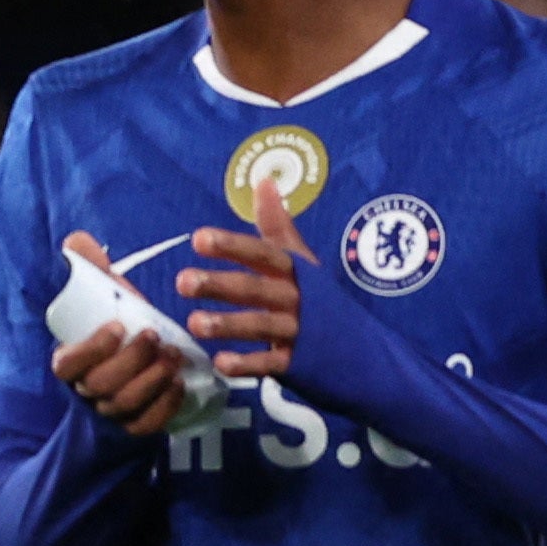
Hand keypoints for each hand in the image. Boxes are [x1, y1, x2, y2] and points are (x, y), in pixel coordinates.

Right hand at [48, 233, 191, 438]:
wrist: (127, 369)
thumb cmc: (114, 329)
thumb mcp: (102, 299)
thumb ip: (89, 271)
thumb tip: (76, 240)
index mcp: (71, 361)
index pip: (68, 364)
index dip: (91, 349)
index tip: (117, 327)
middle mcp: (86, 389)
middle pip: (100, 385)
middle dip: (130, 362)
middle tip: (155, 337)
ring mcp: (110, 409)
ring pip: (124, 404)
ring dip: (150, 381)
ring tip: (174, 356)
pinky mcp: (134, 424)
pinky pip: (145, 425)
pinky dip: (163, 407)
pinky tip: (179, 385)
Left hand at [177, 176, 307, 378]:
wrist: (365, 352)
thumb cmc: (321, 301)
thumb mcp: (303, 262)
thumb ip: (278, 226)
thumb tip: (263, 180)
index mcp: (295, 271)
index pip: (263, 253)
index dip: (233, 245)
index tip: (198, 238)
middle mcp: (297, 298)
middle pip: (256, 289)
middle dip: (219, 284)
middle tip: (181, 281)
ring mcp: (298, 332)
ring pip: (261, 326)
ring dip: (227, 325)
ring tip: (193, 323)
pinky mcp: (298, 365)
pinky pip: (270, 365)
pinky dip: (247, 364)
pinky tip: (219, 363)